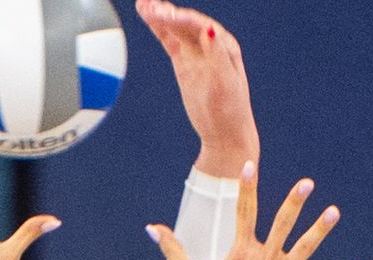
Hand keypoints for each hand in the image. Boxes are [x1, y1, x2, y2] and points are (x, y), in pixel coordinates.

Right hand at [136, 0, 258, 176]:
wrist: (224, 133)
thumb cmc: (230, 111)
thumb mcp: (225, 84)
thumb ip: (217, 55)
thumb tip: (208, 29)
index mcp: (225, 46)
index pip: (201, 26)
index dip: (183, 19)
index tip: (166, 15)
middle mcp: (211, 44)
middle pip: (186, 23)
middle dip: (168, 14)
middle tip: (150, 7)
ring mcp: (196, 52)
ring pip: (176, 28)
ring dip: (160, 15)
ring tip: (143, 4)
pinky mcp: (184, 61)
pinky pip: (169, 40)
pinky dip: (158, 27)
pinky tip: (146, 14)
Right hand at [147, 162, 365, 259]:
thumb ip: (172, 248)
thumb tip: (150, 228)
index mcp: (241, 252)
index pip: (244, 212)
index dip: (247, 187)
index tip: (250, 165)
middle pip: (282, 225)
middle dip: (294, 203)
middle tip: (307, 183)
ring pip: (304, 249)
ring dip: (320, 230)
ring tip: (334, 212)